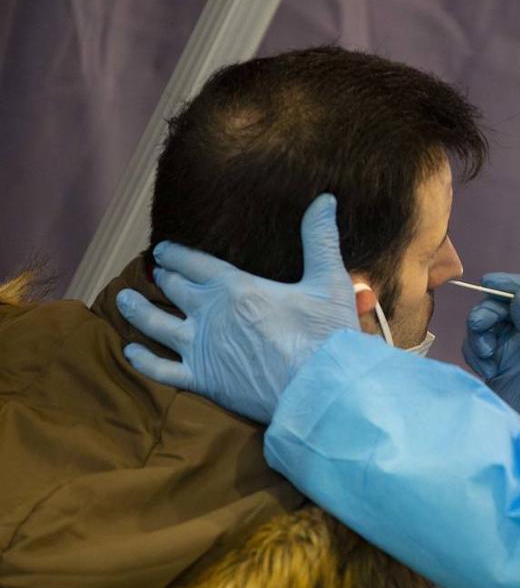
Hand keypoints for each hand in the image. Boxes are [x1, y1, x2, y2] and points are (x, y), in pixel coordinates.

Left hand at [116, 195, 358, 422]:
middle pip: (173, 288)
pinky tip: (130, 351)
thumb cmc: (326, 335)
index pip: (194, 262)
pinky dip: (142, 360)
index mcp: (235, 287)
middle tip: (155, 272)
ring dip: (137, 310)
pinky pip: (160, 369)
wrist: (320, 388)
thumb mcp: (328, 281)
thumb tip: (325, 199)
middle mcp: (209, 313)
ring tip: (123, 300)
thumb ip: (319, 238)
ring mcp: (200, 348)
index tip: (164, 249)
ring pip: (155, 324)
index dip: (176, 254)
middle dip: (163, 277)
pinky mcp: (202, 379)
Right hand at [462, 273, 519, 419]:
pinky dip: (477, 352)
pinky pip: (480, 342)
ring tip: (486, 354)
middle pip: (510, 301)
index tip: (489, 283)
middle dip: (491, 310)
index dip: (515, 283)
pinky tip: (488, 370)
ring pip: (491, 319)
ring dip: (481, 332)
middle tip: (479, 325)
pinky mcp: (502, 358)